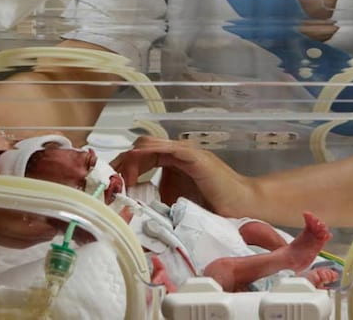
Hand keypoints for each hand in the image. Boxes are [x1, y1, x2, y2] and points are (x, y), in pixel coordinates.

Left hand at [111, 136, 256, 217]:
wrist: (243, 203)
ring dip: (129, 161)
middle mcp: (177, 151)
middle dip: (120, 162)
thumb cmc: (213, 204)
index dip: (122, 166)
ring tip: (120, 181)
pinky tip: (136, 175)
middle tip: (109, 183)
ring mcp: (186, 151)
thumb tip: (130, 207)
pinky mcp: (194, 157)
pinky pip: (166, 151)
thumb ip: (157, 198)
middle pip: (140, 145)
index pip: (140, 153)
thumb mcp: (176, 201)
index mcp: (172, 159)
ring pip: (148, 144)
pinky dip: (147, 159)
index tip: (110, 184)